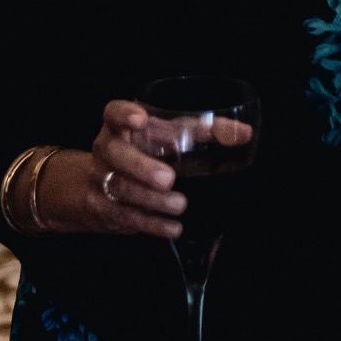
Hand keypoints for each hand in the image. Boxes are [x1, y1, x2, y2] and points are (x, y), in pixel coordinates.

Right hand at [20, 100, 249, 239]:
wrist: (96, 185)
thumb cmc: (145, 151)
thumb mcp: (169, 135)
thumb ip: (205, 131)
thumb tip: (244, 133)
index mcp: (121, 126)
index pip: (113, 113)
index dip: (123, 114)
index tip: (140, 119)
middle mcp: (107, 150)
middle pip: (115, 154)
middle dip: (141, 166)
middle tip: (168, 178)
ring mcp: (101, 181)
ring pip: (120, 189)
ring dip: (151, 199)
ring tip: (179, 204)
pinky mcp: (105, 209)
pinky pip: (126, 217)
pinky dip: (151, 224)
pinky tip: (172, 227)